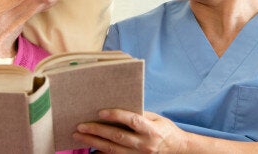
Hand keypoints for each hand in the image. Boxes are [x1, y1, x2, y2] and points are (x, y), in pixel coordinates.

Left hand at [73, 109, 187, 153]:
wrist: (178, 151)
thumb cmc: (165, 130)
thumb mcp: (157, 118)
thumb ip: (139, 114)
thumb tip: (118, 107)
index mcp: (151, 130)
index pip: (132, 121)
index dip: (116, 116)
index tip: (100, 112)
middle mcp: (144, 145)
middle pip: (117, 137)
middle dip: (97, 131)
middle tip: (80, 126)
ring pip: (112, 150)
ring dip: (94, 143)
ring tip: (79, 136)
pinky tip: (90, 150)